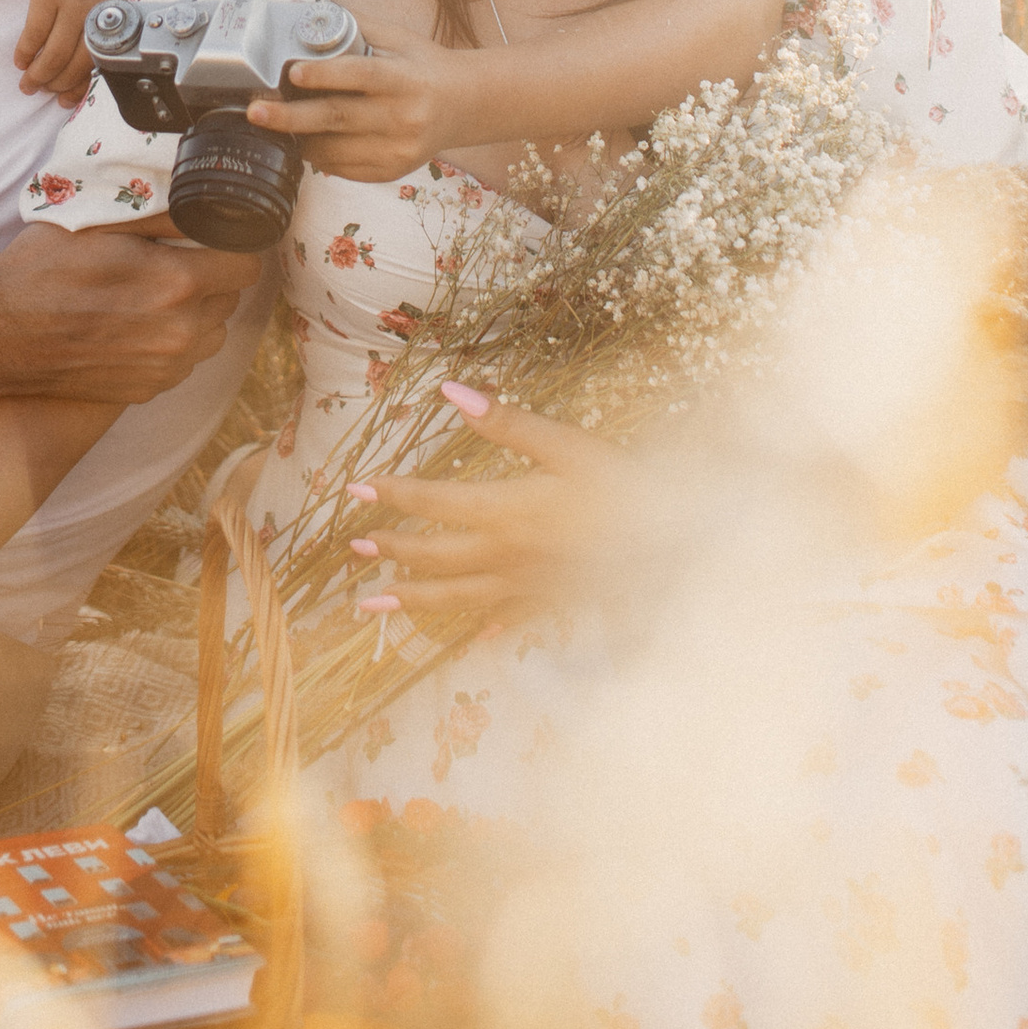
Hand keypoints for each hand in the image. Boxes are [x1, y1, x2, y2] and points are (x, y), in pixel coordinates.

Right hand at [0, 224, 264, 405]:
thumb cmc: (40, 270)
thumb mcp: (100, 222)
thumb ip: (163, 213)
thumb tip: (207, 203)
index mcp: (174, 284)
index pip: (246, 263)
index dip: (235, 244)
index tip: (217, 236)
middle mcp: (178, 333)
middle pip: (231, 298)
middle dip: (213, 275)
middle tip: (181, 258)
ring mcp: (164, 368)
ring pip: (213, 333)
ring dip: (198, 311)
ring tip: (158, 291)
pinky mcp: (147, 390)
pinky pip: (184, 361)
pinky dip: (174, 341)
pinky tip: (139, 322)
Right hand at [16, 0, 147, 103]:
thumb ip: (116, 6)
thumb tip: (103, 35)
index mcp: (121, 10)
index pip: (102, 60)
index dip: (84, 84)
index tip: (72, 97)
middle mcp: (97, 10)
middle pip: (76, 63)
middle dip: (59, 85)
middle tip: (47, 94)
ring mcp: (70, 0)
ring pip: (53, 53)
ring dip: (39, 75)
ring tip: (29, 84)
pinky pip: (34, 31)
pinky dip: (26, 50)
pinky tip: (21, 60)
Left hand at [245, 41, 471, 183]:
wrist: (463, 105)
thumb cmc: (422, 66)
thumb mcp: (396, 38)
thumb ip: (352, 25)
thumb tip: (301, 12)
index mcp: (405, 79)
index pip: (360, 76)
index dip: (325, 75)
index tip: (293, 72)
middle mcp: (403, 117)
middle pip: (337, 118)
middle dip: (290, 116)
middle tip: (256, 111)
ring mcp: (397, 150)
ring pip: (333, 150)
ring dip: (298, 137)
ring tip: (274, 123)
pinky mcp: (391, 171)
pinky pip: (342, 168)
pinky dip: (317, 155)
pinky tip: (306, 139)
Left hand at [346, 393, 630, 621]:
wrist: (673, 543)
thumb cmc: (622, 484)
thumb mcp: (565, 443)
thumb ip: (505, 423)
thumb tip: (449, 392)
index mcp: (505, 512)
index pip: (432, 504)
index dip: (391, 495)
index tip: (354, 489)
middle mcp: (506, 557)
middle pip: (434, 558)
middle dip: (391, 552)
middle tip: (355, 550)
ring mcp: (527, 588)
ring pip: (455, 599)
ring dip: (410, 600)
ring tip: (371, 606)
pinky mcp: (551, 606)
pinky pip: (506, 622)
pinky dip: (481, 627)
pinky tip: (473, 636)